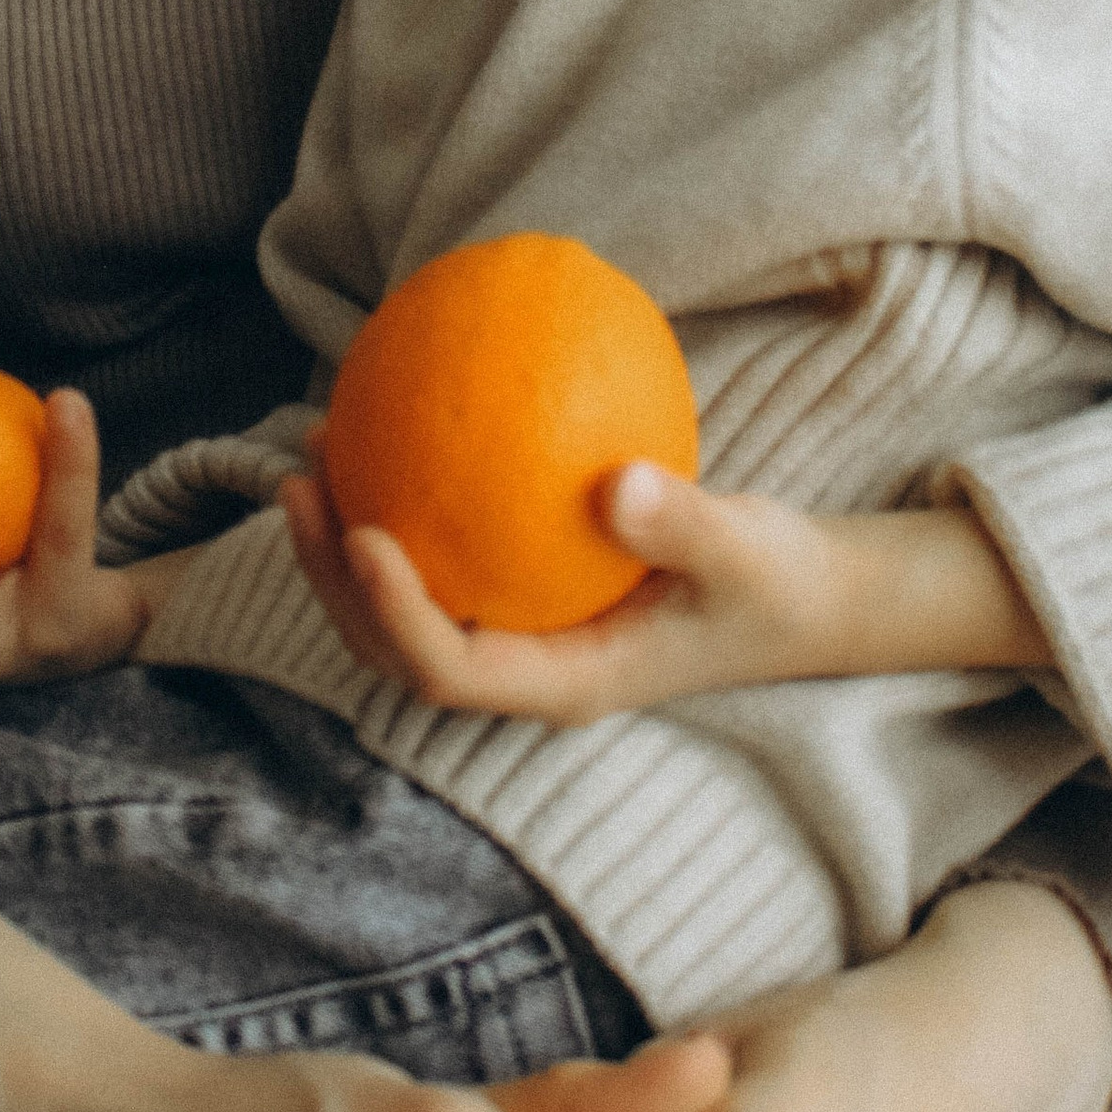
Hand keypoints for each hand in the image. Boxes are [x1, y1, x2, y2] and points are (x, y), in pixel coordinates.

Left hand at [277, 467, 1048, 722]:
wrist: (810, 598)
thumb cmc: (777, 580)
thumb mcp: (747, 549)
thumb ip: (685, 524)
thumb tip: (615, 483)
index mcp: (565, 682)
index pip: (450, 669)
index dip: (392, 613)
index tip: (366, 532)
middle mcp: (529, 669)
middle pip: (397, 649)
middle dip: (336, 578)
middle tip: (301, 484)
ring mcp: (527, 636)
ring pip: (407, 610)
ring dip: (349, 545)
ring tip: (315, 455)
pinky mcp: (532, 596)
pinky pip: (449, 557)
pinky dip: (408, 508)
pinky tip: (392, 429)